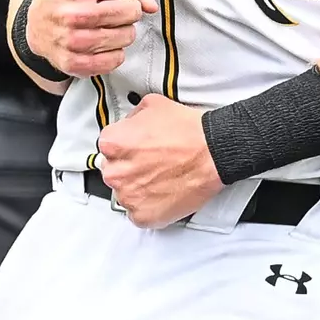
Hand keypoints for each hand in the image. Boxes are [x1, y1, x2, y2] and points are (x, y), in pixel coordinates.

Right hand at [27, 0, 157, 77]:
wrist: (37, 22)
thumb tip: (150, 4)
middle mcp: (70, 13)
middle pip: (128, 12)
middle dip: (132, 9)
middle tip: (120, 10)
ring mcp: (70, 40)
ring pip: (124, 37)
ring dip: (126, 31)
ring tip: (113, 26)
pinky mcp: (72, 63)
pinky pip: (114, 61)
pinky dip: (117, 53)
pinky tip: (107, 44)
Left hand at [97, 94, 223, 228]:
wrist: (213, 154)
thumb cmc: (187, 132)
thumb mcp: (152, 104)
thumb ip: (132, 116)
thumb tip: (129, 123)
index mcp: (113, 144)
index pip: (107, 146)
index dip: (124, 146)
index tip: (136, 148)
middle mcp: (116, 172)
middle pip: (113, 170)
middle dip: (129, 166)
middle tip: (152, 162)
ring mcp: (129, 196)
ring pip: (124, 192)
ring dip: (138, 187)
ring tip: (160, 176)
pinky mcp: (143, 215)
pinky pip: (136, 213)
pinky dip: (148, 206)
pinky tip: (162, 192)